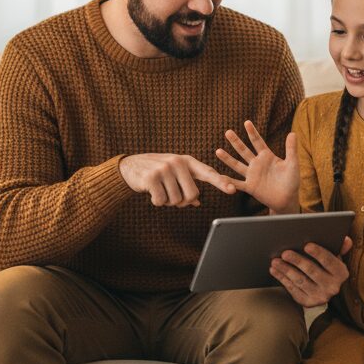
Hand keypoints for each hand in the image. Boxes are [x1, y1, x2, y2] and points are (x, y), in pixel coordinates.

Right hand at [119, 153, 235, 206]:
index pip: (207, 172)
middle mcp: (177, 162)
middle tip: (171, 195)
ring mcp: (164, 168)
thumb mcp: (174, 175)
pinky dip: (156, 202)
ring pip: (176, 200)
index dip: (220, 182)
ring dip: (168, 202)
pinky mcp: (152, 177)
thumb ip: (187, 184)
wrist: (131, 166)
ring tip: (159, 190)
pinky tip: (151, 192)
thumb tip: (197, 202)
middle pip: (192, 194)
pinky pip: (162, 201)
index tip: (232, 190)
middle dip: (182, 201)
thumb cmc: (157, 172)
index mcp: (187, 161)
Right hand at [215, 121, 299, 213]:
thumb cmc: (292, 181)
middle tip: (228, 132)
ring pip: (237, 165)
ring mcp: (252, 175)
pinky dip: (228, 182)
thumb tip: (293, 133)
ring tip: (217, 151)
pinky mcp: (250, 187)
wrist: (287, 199)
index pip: (258, 142)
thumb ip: (291, 149)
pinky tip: (220, 177)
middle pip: (244, 151)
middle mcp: (257, 164)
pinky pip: (237, 183)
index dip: (252, 132)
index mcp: (267, 157)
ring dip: (228, 158)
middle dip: (236, 142)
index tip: (246, 122)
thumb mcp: (293, 164)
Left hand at [270, 236, 351, 307]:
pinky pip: (292, 289)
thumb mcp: (334, 258)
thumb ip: (338, 247)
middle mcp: (333, 287)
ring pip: (300, 281)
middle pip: (312, 271)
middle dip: (297, 261)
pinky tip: (275, 270)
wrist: (322, 290)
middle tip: (285, 253)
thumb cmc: (326, 268)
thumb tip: (346, 239)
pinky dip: (282, 279)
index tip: (306, 245)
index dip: (319, 253)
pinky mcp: (307, 302)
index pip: (330, 261)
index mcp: (341, 273)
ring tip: (275, 261)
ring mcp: (320, 296)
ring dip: (286, 270)